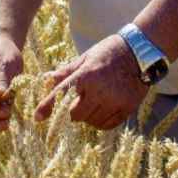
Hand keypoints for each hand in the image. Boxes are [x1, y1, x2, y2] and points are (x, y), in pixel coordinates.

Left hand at [34, 34, 148, 130]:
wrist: (140, 53)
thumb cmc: (109, 53)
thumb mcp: (85, 58)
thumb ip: (67, 72)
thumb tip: (47, 79)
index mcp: (87, 75)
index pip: (62, 95)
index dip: (48, 107)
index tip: (37, 118)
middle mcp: (100, 90)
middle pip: (76, 115)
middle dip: (72, 111)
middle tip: (78, 101)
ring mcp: (115, 101)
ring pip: (91, 122)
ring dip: (88, 116)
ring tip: (94, 101)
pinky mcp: (127, 109)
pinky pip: (107, 125)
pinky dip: (101, 121)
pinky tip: (104, 108)